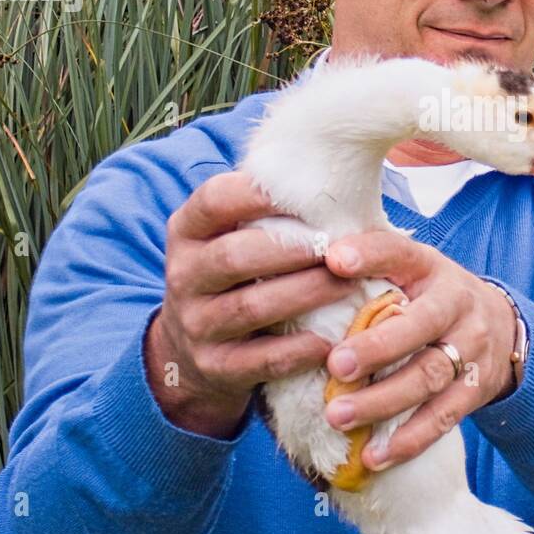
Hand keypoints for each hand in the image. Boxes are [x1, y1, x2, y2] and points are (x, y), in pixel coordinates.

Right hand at [145, 173, 353, 438]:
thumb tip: (332, 166)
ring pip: (251, 307)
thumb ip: (264, 209)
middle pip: (235, 255)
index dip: (257, 192)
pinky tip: (331, 340)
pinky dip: (298, 350)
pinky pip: (260, 360)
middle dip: (292, 249)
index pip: (213, 200)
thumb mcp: (228, 236)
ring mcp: (196, 324)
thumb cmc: (234, 276)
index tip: (306, 189)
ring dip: (305, 295)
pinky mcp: (215, 367)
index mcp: (187, 232)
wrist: (188, 352)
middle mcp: (184, 276)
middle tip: (340, 244)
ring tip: (349, 284)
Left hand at [321, 232, 518, 470]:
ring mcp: (470, 348)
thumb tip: (307, 264)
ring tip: (338, 416)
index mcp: (428, 266)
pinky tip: (374, 455)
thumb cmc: (429, 296)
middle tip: (336, 366)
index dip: (370, 254)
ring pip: (428, 376)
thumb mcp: (408, 269)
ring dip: (383, 400)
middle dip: (377, 347)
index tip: (335, 261)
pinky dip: (409, 439)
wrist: (501, 326)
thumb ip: (368, 265)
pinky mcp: (477, 388)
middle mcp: (455, 303)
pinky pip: (443, 417)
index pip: (398, 252)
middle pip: (420, 325)